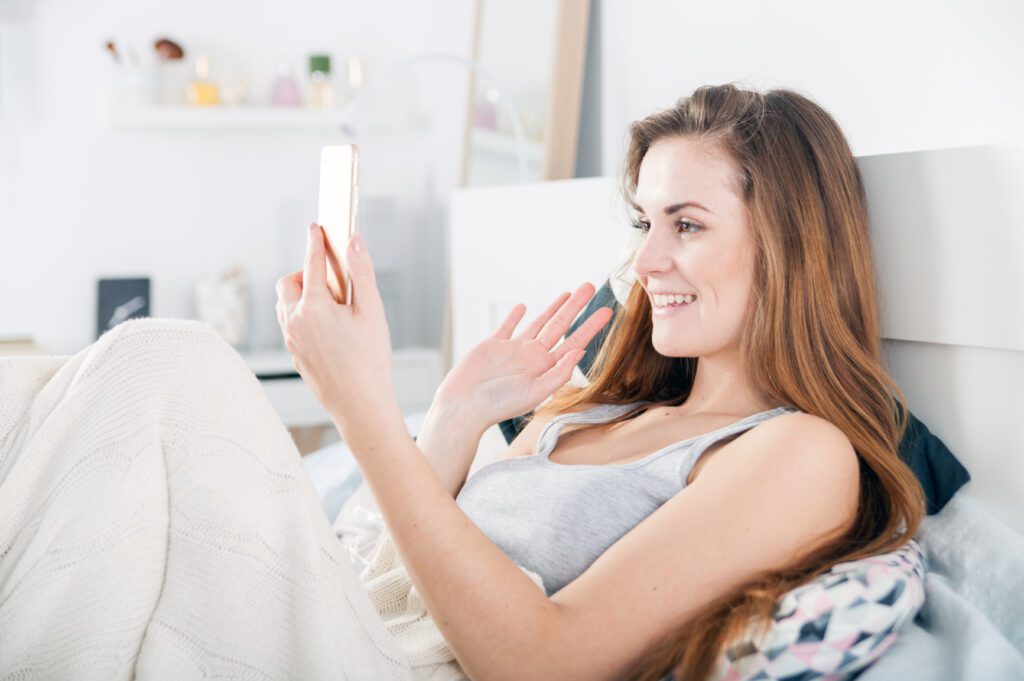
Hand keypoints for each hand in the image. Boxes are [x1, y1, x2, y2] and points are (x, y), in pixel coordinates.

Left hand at [275, 223, 394, 419]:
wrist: (359, 404)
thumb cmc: (369, 360)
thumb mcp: (372, 311)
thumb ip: (362, 272)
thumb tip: (355, 242)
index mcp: (314, 306)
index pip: (312, 263)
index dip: (316, 242)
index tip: (316, 228)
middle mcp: (295, 320)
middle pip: (288, 282)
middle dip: (305, 272)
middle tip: (330, 278)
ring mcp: (291, 339)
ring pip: (285, 304)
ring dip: (301, 294)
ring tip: (330, 303)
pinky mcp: (294, 353)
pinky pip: (290, 323)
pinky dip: (302, 314)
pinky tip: (327, 325)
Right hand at [434, 283, 613, 430]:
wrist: (464, 405)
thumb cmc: (498, 405)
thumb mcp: (535, 392)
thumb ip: (558, 372)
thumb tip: (581, 351)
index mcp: (545, 368)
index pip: (574, 342)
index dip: (591, 326)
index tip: (608, 311)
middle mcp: (532, 357)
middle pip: (559, 326)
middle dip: (576, 307)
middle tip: (590, 286)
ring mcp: (513, 350)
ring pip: (538, 322)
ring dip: (553, 308)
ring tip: (567, 294)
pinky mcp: (493, 345)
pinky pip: (507, 326)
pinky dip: (514, 316)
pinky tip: (522, 307)